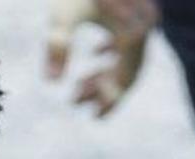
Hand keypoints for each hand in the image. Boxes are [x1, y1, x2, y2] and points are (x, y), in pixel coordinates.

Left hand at [46, 0, 159, 116]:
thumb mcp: (62, 16)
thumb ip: (57, 48)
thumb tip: (51, 82)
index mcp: (133, 33)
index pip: (125, 78)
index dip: (107, 98)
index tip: (86, 112)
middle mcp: (143, 26)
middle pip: (127, 71)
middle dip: (101, 89)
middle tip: (74, 100)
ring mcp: (140, 17)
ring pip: (125, 56)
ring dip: (103, 73)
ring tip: (76, 87)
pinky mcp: (131, 8)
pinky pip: (127, 37)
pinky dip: (111, 50)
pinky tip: (95, 54)